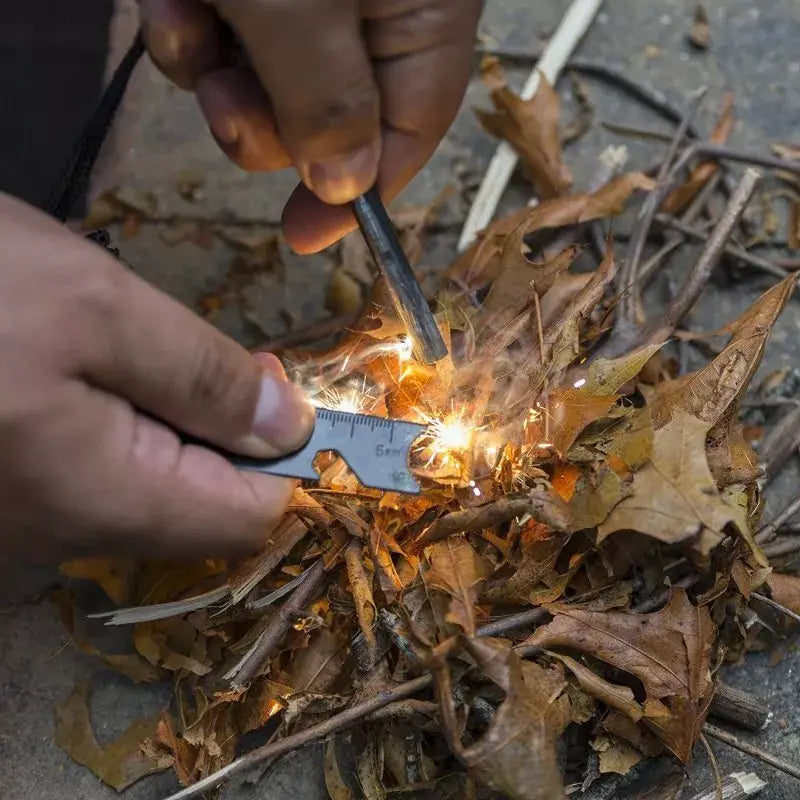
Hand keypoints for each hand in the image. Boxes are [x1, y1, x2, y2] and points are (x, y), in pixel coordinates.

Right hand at [0, 194, 313, 560]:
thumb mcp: (96, 308)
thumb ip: (204, 378)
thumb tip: (290, 428)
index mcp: (101, 501)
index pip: (247, 519)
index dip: (288, 461)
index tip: (289, 394)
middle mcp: (59, 538)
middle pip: (195, 504)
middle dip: (219, 429)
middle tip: (187, 347)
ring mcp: (19, 524)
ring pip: (140, 487)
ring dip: (160, 419)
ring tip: (112, 347)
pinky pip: (84, 474)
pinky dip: (107, 423)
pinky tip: (65, 369)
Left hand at [139, 0, 482, 252]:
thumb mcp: (300, 1)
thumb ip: (327, 101)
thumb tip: (347, 189)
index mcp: (420, 9)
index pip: (408, 130)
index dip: (359, 194)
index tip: (306, 239)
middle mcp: (374, 4)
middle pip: (330, 116)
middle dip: (270, 128)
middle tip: (233, 106)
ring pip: (269, 82)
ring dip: (221, 79)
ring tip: (194, 28)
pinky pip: (227, 35)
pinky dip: (193, 33)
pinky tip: (176, 3)